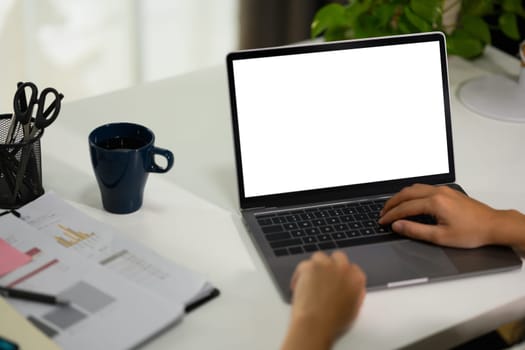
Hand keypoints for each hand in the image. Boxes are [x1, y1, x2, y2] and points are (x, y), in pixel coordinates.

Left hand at [281, 251, 365, 349]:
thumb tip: (352, 289)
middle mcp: (343, 268)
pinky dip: (300, 274)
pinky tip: (299, 285)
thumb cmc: (332, 322)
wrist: (315, 324)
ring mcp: (326, 265)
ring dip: (316, 266)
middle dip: (331, 265)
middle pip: (338, 257)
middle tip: (323, 276)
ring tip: (310, 280)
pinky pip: (304, 264)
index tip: (336, 279)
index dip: (342, 274)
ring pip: (320, 257)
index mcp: (357, 279)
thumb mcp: (354, 309)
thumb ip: (356, 294)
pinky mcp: (310, 266)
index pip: (353, 268)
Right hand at [379, 184, 499, 247]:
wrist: (493, 225)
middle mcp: (437, 192)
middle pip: (406, 194)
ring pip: (414, 188)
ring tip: (392, 207)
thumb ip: (415, 230)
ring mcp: (443, 190)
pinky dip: (411, 194)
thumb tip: (397, 226)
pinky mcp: (447, 191)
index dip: (391, 215)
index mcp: (434, 202)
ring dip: (400, 197)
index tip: (382, 222)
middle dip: (392, 203)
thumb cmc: (471, 232)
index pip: (405, 208)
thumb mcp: (440, 237)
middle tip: (382, 213)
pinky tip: (409, 200)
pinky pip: (423, 188)